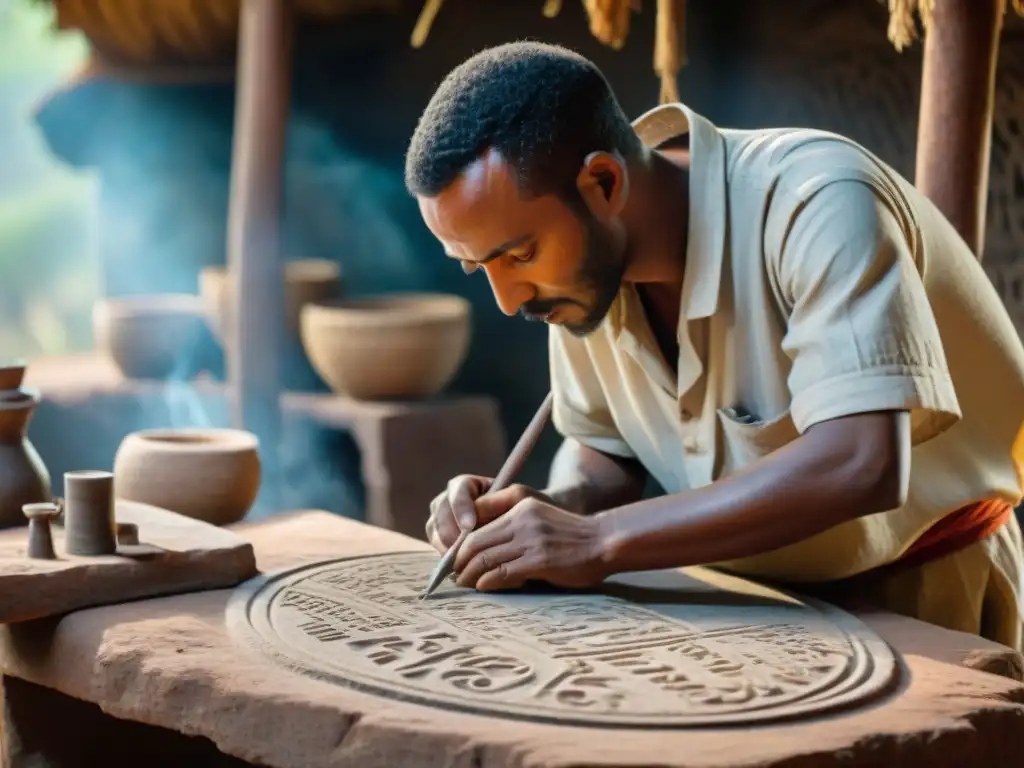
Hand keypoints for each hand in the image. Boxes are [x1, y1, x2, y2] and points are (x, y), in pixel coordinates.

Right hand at [424, 474, 543, 554]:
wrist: (525, 530)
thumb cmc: (524, 512)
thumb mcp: (519, 501)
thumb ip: (500, 502)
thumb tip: (474, 517)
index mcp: (468, 485)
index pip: (458, 490)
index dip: (461, 507)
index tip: (470, 526)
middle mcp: (451, 499)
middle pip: (440, 508)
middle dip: (449, 529)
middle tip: (461, 547)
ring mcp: (443, 518)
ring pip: (434, 526)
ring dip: (444, 543)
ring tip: (459, 560)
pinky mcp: (441, 537)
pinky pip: (435, 542)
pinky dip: (443, 553)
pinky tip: (457, 565)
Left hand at [453, 497, 609, 590]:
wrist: (605, 541)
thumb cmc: (572, 536)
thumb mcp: (540, 517)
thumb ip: (514, 526)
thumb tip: (482, 548)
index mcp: (520, 508)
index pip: (478, 524)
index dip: (461, 544)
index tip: (456, 558)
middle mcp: (522, 520)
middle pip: (475, 542)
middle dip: (460, 562)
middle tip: (455, 576)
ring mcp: (531, 540)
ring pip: (484, 558)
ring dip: (469, 574)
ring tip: (464, 584)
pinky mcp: (539, 560)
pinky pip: (502, 572)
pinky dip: (487, 582)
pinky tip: (483, 587)